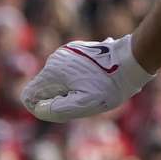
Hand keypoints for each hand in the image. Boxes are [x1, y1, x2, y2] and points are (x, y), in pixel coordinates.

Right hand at [21, 35, 154, 122]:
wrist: (131, 60)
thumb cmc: (110, 85)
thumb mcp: (86, 104)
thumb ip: (59, 110)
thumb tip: (40, 109)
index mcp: (52, 73)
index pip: (29, 96)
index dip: (42, 108)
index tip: (64, 109)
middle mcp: (54, 60)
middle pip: (45, 88)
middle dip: (61, 98)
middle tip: (86, 97)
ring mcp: (66, 52)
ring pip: (59, 79)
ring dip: (72, 88)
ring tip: (96, 87)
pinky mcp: (78, 49)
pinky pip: (70, 70)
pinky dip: (80, 78)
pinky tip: (99, 78)